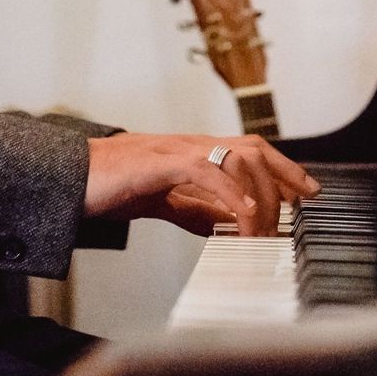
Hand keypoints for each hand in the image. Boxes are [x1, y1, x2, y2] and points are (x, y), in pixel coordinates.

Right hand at [84, 133, 317, 236]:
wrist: (67, 179)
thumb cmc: (108, 185)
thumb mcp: (162, 200)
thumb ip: (193, 208)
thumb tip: (225, 224)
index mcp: (192, 153)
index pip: (250, 151)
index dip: (283, 168)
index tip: (309, 191)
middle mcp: (189, 146)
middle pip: (253, 148)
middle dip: (284, 177)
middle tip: (300, 209)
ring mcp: (174, 151)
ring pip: (235, 158)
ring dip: (257, 196)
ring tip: (263, 230)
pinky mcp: (157, 164)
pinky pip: (204, 171)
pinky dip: (229, 193)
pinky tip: (242, 214)